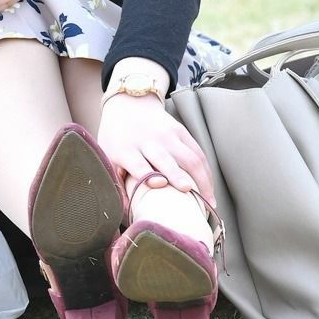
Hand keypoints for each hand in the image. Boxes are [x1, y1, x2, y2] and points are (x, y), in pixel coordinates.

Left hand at [95, 93, 215, 205]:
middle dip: (178, 175)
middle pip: (166, 159)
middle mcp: (148, 141)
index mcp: (126, 149)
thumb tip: (128, 214)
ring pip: (189, 157)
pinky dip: (206, 171)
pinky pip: (198, 152)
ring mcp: (167, 134)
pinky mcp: (181, 131)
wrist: (128, 104)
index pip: (138, 164)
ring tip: (208, 202)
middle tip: (189, 192)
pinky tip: (209, 188)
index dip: (148, 175)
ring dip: (201, 179)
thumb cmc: (117, 139)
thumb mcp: (109, 157)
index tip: (159, 185)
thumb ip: (118, 184)